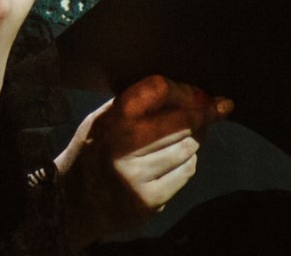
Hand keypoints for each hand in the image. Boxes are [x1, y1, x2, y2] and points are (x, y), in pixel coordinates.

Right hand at [56, 75, 230, 246]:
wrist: (74, 201)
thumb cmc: (94, 151)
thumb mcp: (104, 120)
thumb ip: (139, 106)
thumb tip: (195, 96)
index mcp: (110, 118)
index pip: (157, 90)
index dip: (185, 90)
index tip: (203, 94)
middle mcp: (122, 145)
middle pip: (182, 121)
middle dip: (204, 114)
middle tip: (216, 110)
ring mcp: (136, 175)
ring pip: (188, 148)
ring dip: (195, 140)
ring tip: (189, 136)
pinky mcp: (148, 200)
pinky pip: (185, 173)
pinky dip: (187, 164)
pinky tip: (176, 162)